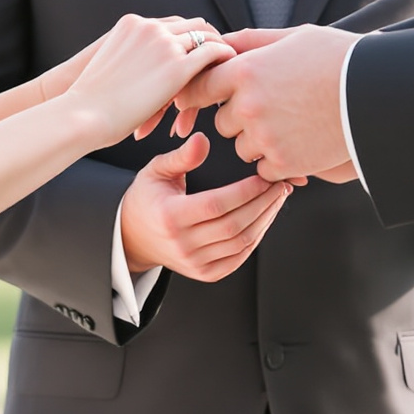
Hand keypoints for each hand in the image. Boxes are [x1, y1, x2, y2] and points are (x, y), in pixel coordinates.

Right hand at [60, 15, 234, 145]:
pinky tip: (231, 71)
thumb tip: (144, 74)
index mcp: (133, 24)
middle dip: (208, 40)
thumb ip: (132, 59)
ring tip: (230, 65)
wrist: (83, 113)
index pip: (175, 23)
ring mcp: (165, 45)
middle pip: (193, 25)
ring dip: (218, 49)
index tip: (200, 51)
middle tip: (221, 58)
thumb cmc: (92, 101)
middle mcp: (151, 28)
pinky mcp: (177, 67)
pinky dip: (224, 57)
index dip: (190, 37)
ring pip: (206, 36)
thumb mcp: (110, 65)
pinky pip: (212, 53)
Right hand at [119, 133, 295, 283]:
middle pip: (234, 225)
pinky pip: (239, 258)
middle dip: (263, 203)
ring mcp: (194, 263)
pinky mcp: (205, 273)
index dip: (245, 191)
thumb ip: (182, 156)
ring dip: (265, 219)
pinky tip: (265, 217)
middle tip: (280, 184)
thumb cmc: (148, 199)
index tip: (264, 177)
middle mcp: (182, 244)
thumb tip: (203, 139)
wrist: (133, 238)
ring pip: (240, 243)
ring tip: (277, 198)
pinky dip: (256, 238)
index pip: (216, 204)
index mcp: (170, 216)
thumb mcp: (156, 171)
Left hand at [197, 25, 358, 182]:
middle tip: (273, 107)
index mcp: (245, 71)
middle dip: (240, 118)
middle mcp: (248, 106)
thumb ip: (251, 41)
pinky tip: (301, 142)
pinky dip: (278, 160)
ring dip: (259, 141)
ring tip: (293, 123)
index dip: (201, 94)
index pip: (199, 88)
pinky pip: (264, 168)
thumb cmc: (336, 58)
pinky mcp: (283, 164)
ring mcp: (265, 138)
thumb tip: (222, 43)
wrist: (376, 94)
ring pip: (242, 147)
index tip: (208, 98)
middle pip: (223, 122)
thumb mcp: (292, 37)